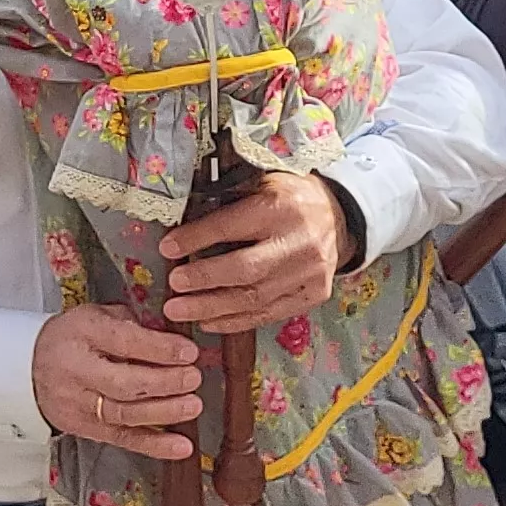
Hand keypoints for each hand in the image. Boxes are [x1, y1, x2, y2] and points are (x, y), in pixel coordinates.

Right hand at [35, 306, 205, 458]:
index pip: (123, 341)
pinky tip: (181, 446)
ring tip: (193, 406)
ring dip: (164, 413)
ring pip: (124, 414)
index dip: (158, 348)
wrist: (27, 367)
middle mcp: (77, 370)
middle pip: (123, 382)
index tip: (189, 351)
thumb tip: (172, 338)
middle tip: (193, 378)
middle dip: (164, 382)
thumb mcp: (97, 316)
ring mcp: (79, 404)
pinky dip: (154, 445)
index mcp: (82, 333)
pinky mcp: (84, 428)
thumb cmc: (73, 338)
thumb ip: (132, 324)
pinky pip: (122, 439)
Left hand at [158, 170, 352, 333]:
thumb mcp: (262, 183)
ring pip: (254, 298)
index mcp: (281, 207)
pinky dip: (235, 321)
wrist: (339, 216)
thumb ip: (229, 202)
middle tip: (173, 287)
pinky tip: (208, 322)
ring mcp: (309, 273)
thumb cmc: (289, 197)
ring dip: (212, 308)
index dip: (197, 239)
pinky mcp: (313, 295)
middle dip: (204, 280)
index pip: (232, 226)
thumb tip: (180, 224)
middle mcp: (299, 242)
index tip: (167, 248)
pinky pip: (269, 314)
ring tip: (179, 311)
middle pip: (245, 269)